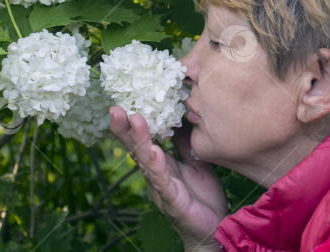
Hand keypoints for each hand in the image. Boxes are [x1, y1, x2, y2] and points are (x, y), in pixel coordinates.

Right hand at [109, 106, 226, 249]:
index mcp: (162, 164)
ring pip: (146, 161)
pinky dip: (157, 166)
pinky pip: (163, 181)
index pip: (143, 140)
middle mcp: (156, 175)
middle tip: (115, 108)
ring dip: (139, 141)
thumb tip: (180, 116)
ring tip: (134, 120)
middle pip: (136, 149)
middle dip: (124, 129)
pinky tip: (154, 152)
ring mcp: (162, 188)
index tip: (124, 102)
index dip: (132, 123)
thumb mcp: (195, 162)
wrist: (214, 227)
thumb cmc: (202, 196)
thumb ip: (184, 143)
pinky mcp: (172, 200)